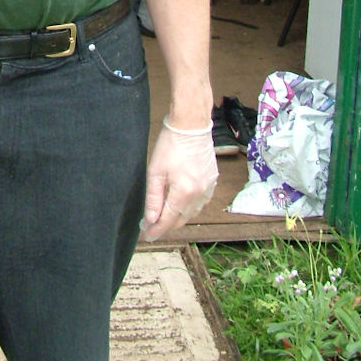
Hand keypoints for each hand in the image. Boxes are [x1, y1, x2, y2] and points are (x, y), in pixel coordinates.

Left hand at [140, 120, 217, 241]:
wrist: (191, 125)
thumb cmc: (170, 145)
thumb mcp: (155, 171)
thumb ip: (153, 198)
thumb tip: (151, 220)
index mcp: (184, 193)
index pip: (168, 220)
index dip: (156, 230)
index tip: (147, 235)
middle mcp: (199, 194)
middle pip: (181, 220)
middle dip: (165, 226)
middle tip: (151, 227)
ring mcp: (208, 188)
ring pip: (192, 213)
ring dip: (178, 218)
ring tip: (163, 218)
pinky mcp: (212, 181)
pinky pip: (201, 203)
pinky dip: (190, 208)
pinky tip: (181, 205)